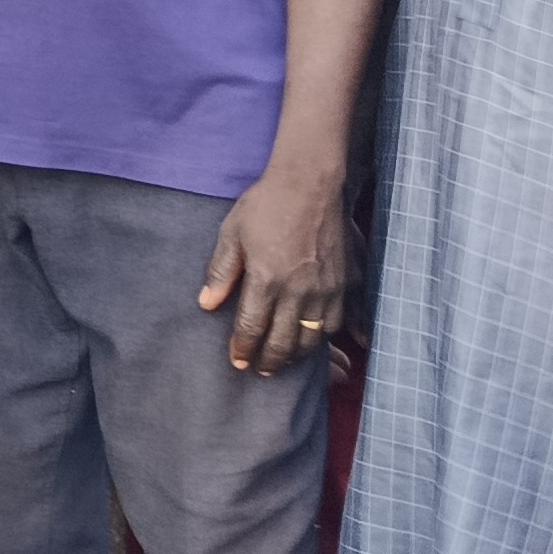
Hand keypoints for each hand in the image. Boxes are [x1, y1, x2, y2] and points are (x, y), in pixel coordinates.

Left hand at [199, 155, 345, 373]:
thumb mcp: (232, 233)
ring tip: (286, 359)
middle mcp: (298, 291)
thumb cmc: (266, 204)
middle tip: (261, 370)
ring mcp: (326, 289)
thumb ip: (221, 272)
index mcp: (266, 279)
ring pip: (313, 338)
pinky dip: (329, 337)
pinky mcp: (346, 283)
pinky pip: (341, 322)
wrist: (310, 183)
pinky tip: (322, 343)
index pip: (252, 328)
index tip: (238, 362)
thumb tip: (206, 304)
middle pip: (284, 342)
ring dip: (298, 354)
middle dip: (270, 361)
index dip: (243, 349)